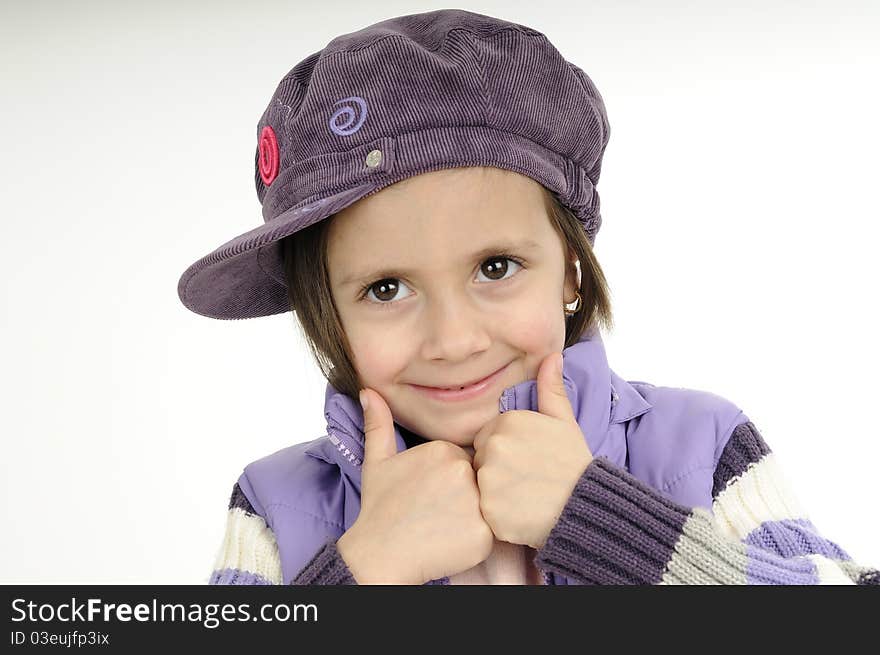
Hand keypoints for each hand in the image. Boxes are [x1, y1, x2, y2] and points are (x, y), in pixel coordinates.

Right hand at [336, 387, 494, 584]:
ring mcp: (474, 502)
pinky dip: (478, 540)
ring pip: (489, 505)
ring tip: (446, 527)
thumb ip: (378, 424)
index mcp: (443, 449)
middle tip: (439, 513)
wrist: (379, 555)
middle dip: (466, 497)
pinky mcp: (483, 533)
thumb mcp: (376, 461)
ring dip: (474, 516)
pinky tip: (452, 542)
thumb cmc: (380, 508)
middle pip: (479, 481)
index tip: (432, 495)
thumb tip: (368, 391)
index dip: (451, 481)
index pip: (465, 461)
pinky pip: (494, 533)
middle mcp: (461, 471)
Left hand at [472, 352, 592, 548]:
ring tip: (524, 496)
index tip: (527, 461)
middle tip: (527, 480)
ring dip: (496, 492)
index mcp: (507, 421)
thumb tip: (553, 355)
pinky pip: (482, 508)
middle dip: (498, 470)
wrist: (585, 507)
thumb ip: (551, 389)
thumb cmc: (573, 464)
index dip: (507, 451)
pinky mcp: (489, 507)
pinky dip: (497, 513)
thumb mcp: (564, 422)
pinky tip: (519, 512)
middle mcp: (494, 445)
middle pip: (481, 458)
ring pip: (479, 484)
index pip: (489, 437)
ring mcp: (489, 477)